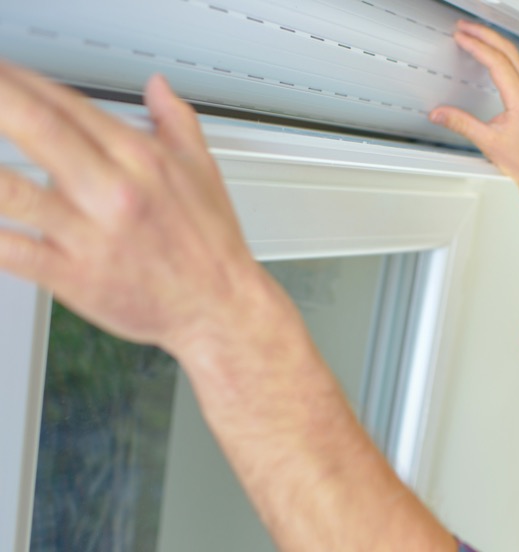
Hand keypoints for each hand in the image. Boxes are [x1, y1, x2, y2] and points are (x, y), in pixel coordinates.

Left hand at [0, 62, 265, 354]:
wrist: (221, 309)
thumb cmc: (211, 247)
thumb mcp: (204, 171)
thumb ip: (176, 121)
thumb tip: (158, 87)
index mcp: (142, 159)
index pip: (68, 104)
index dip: (20, 80)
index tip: (0, 73)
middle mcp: (114, 190)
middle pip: (37, 127)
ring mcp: (91, 234)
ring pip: (13, 191)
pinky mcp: (73, 276)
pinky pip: (12, 251)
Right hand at [430, 20, 518, 188]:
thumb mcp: (488, 142)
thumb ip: (461, 124)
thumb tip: (440, 113)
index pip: (498, 62)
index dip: (477, 47)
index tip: (462, 38)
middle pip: (508, 50)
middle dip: (485, 34)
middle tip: (464, 27)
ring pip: (515, 55)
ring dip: (493, 41)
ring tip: (473, 33)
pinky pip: (517, 64)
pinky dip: (501, 52)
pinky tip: (490, 52)